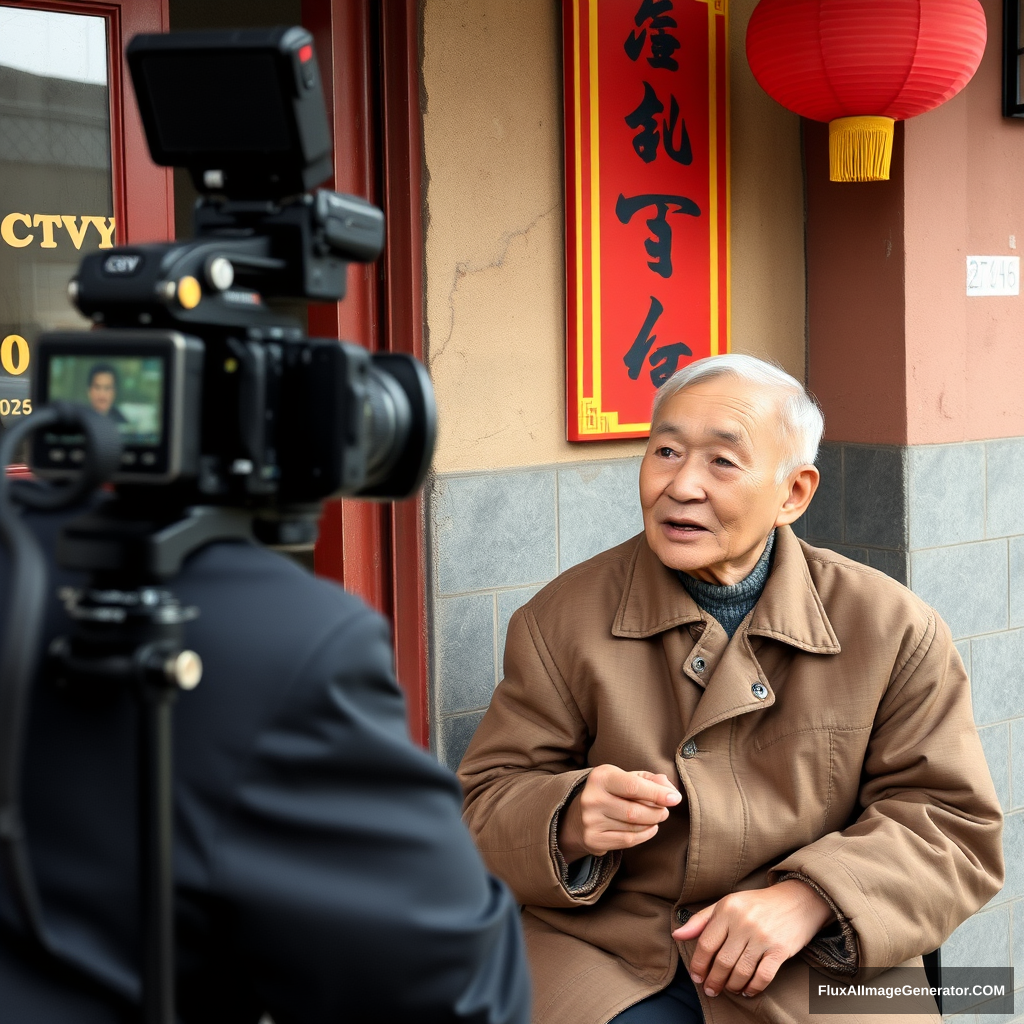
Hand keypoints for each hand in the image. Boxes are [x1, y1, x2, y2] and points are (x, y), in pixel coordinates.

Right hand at [558, 764, 680, 860]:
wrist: (578, 815)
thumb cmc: (611, 792)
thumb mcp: (626, 777)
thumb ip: (649, 779)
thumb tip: (669, 788)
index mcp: (601, 776)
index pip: (633, 786)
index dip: (657, 794)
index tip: (675, 799)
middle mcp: (592, 798)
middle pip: (635, 811)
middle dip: (657, 812)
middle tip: (665, 811)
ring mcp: (590, 820)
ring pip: (632, 827)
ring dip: (651, 823)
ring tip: (655, 818)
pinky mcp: (593, 839)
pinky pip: (627, 841)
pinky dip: (644, 835)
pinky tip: (649, 828)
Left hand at [671, 880, 833, 997]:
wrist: (797, 900)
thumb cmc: (757, 904)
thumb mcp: (727, 904)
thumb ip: (701, 920)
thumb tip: (677, 935)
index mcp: (727, 909)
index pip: (706, 943)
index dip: (698, 964)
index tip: (696, 977)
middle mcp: (743, 922)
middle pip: (722, 961)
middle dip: (713, 980)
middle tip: (711, 989)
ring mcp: (762, 937)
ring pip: (740, 972)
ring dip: (731, 986)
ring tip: (728, 989)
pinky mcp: (780, 950)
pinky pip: (762, 977)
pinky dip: (752, 988)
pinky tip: (746, 990)